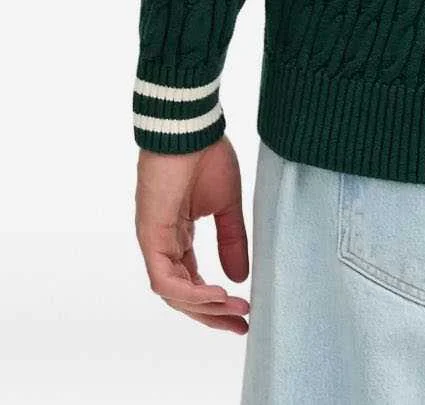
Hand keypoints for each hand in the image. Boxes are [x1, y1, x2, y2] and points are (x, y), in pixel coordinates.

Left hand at [135, 135, 249, 333]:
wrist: (189, 128)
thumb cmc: (206, 155)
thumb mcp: (227, 205)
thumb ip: (232, 240)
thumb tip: (240, 277)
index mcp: (178, 235)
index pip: (192, 281)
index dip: (216, 302)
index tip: (245, 313)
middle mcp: (163, 243)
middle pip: (182, 294)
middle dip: (211, 314)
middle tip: (241, 325)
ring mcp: (154, 241)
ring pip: (173, 293)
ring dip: (204, 306)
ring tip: (235, 310)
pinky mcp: (150, 236)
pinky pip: (165, 279)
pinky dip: (190, 292)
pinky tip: (217, 295)